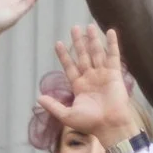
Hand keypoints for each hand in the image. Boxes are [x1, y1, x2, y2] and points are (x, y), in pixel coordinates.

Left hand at [36, 24, 136, 145]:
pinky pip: (113, 55)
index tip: (58, 43)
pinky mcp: (114, 74)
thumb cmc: (89, 123)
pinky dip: (112, 43)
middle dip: (78, 42)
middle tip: (73, 28)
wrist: (109, 125)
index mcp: (79, 86)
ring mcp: (102, 74)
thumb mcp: (66, 115)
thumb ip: (53, 105)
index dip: (64, 55)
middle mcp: (90, 78)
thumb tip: (38, 98)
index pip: (70, 66)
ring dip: (92, 39)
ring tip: (88, 26)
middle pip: (82, 56)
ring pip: (96, 53)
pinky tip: (110, 31)